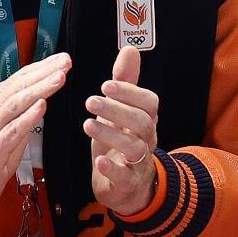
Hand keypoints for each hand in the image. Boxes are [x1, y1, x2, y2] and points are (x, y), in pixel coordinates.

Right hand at [0, 52, 71, 212]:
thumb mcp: (7, 125)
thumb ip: (22, 110)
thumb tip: (43, 95)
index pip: (21, 78)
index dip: (42, 67)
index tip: (63, 59)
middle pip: (20, 86)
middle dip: (44, 72)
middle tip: (65, 62)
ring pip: (17, 103)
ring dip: (39, 89)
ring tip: (58, 78)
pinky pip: (13, 130)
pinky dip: (28, 117)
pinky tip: (42, 106)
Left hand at [86, 46, 159, 216]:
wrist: (128, 187)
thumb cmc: (122, 143)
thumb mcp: (121, 111)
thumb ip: (126, 82)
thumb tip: (130, 49)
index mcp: (145, 120)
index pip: (148, 102)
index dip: (129, 93)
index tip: (106, 84)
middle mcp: (146, 140)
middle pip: (142, 123)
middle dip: (117, 110)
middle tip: (91, 101)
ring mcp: (139, 163)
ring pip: (134, 148)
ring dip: (111, 134)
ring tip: (88, 124)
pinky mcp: (127, 183)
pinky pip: (124, 176)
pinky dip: (112, 167)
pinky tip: (99, 159)